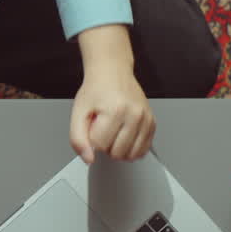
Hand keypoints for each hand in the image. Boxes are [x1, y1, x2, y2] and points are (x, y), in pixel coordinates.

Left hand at [72, 25, 154, 162]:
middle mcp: (135, 114)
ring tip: (114, 130)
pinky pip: (143, 150)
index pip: (100, 146)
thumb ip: (78, 138)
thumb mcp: (78, 112)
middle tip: (103, 126)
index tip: (94, 123)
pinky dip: (132, 148)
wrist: (112, 72)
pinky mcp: (152, 123)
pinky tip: (124, 135)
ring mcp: (146, 119)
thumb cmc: (96, 90)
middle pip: (117, 153)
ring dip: (119, 148)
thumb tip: (89, 159)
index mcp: (115, 110)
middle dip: (106, 144)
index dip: (92, 137)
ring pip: (131, 155)